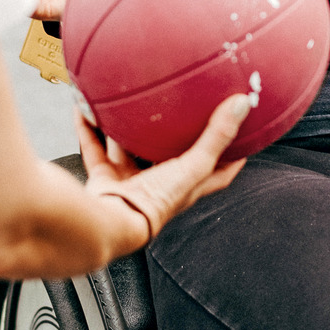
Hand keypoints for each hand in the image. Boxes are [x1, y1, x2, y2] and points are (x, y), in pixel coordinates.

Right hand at [75, 95, 249, 246]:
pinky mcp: (105, 181)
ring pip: (129, 151)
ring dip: (125, 131)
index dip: (231, 158)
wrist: (112, 223)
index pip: (217, 173)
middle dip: (171, 138)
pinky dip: (89, 130)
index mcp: (187, 187)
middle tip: (177, 110)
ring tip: (128, 106)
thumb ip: (216, 136)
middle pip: (169, 159)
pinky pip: (95, 150)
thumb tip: (242, 105)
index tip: (242, 139)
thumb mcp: (194, 166)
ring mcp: (131, 184)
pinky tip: (87, 111)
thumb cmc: (156, 204)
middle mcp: (160, 186)